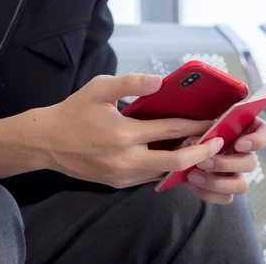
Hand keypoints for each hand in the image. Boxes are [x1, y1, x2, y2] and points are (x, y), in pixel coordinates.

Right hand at [36, 74, 223, 188]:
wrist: (46, 142)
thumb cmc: (73, 111)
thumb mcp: (99, 88)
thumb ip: (131, 83)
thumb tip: (160, 82)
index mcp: (124, 134)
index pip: (170, 130)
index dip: (196, 126)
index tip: (215, 122)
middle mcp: (126, 160)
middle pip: (176, 161)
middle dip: (201, 152)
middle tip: (219, 144)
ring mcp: (122, 176)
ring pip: (164, 171)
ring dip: (184, 161)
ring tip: (200, 147)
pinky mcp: (117, 184)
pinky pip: (149, 176)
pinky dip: (164, 166)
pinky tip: (173, 154)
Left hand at [184, 117, 265, 204]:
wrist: (183, 142)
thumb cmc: (194, 127)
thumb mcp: (201, 121)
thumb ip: (207, 126)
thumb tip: (205, 138)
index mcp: (246, 129)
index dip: (258, 141)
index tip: (238, 144)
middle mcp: (246, 152)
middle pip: (251, 163)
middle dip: (225, 164)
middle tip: (202, 162)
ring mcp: (238, 171)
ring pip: (241, 185)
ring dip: (216, 182)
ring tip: (193, 175)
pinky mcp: (227, 187)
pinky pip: (226, 197)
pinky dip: (208, 193)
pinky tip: (192, 183)